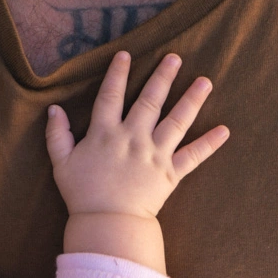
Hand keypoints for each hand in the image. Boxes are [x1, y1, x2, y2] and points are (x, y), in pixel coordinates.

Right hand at [46, 51, 228, 221]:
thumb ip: (56, 135)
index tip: (125, 54)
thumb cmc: (81, 194)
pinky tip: (224, 130)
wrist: (107, 223)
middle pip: (150, 101)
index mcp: (105, 133)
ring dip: (191, 99)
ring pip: (176, 121)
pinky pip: (193, 156)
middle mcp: (133, 138)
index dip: (117, 74)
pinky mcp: (170, 173)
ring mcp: (154, 154)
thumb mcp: (61, 163)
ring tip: (205, 81)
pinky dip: (209, 144)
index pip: (110, 96)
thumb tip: (53, 109)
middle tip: (175, 57)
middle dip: (162, 77)